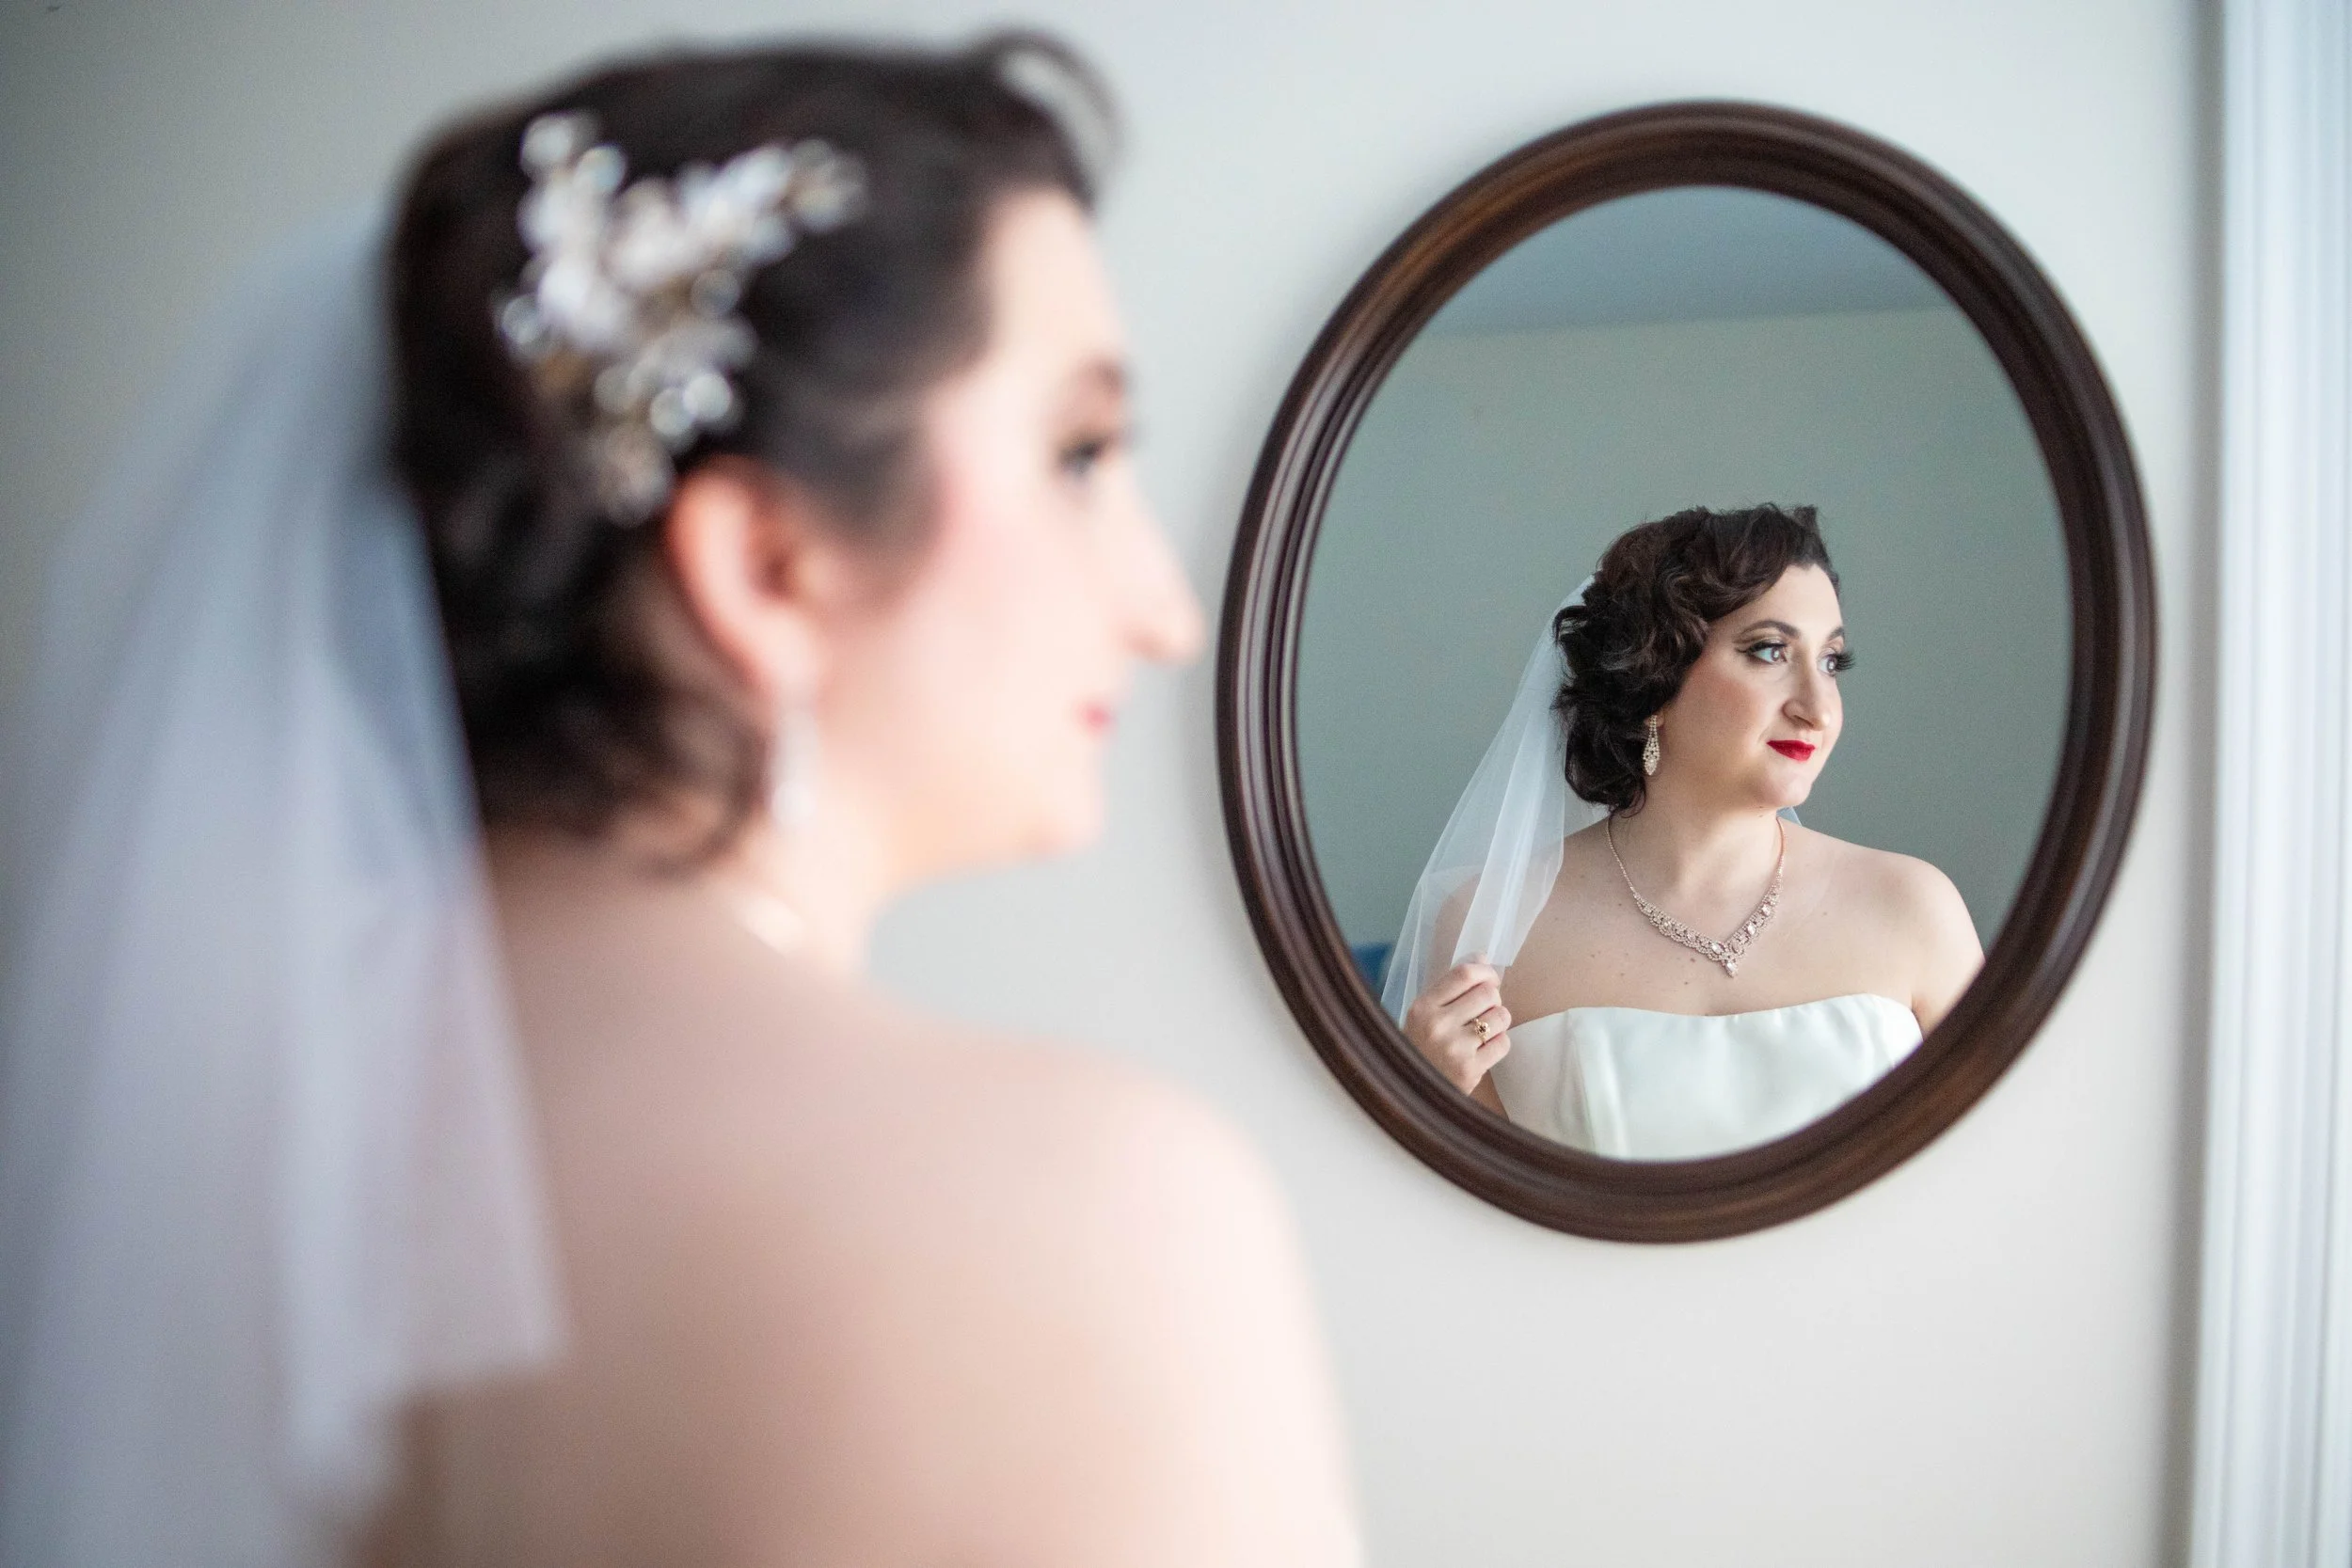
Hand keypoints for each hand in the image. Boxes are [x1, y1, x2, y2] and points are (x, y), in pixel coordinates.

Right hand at [1402, 960, 1510, 1094]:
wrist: (1413, 1093)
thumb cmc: (1422, 1048)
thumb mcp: (1423, 1015)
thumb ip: (1450, 988)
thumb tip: (1483, 958)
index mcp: (1422, 1007)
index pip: (1464, 974)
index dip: (1485, 971)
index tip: (1490, 978)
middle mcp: (1436, 1025)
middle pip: (1488, 992)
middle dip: (1492, 999)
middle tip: (1484, 1010)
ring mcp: (1454, 1049)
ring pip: (1501, 1015)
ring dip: (1498, 1021)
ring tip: (1484, 1030)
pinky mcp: (1470, 1070)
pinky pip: (1504, 1043)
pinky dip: (1499, 1043)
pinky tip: (1484, 1049)